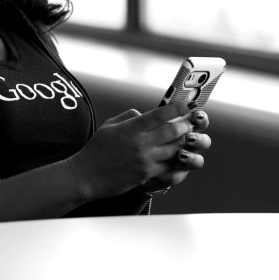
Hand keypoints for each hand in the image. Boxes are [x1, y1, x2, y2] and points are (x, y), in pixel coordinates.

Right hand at [67, 102, 197, 200]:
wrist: (86, 176)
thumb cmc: (96, 149)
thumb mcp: (110, 125)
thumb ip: (129, 117)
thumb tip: (144, 114)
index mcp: (132, 128)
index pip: (160, 115)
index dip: (178, 108)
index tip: (188, 103)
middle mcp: (141, 144)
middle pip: (173, 132)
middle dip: (186, 125)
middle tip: (192, 121)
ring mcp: (145, 160)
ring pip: (175, 150)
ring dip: (184, 143)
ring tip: (188, 138)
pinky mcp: (146, 174)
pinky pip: (169, 167)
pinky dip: (176, 160)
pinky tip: (179, 156)